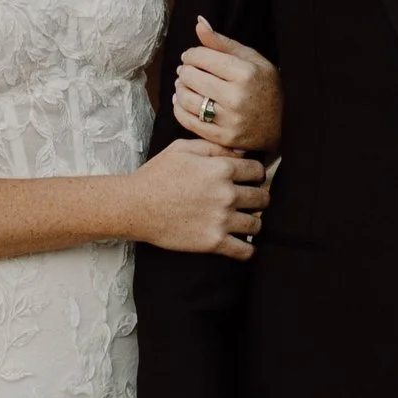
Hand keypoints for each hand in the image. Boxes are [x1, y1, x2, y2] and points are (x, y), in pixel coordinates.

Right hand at [131, 136, 271, 257]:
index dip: (256, 174)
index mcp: (221, 168)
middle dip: (259, 198)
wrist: (134, 206)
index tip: (251, 180)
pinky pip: (244, 250)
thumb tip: (239, 150)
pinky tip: (243, 246)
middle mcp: (226, 194)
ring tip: (244, 222)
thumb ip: (213, 146)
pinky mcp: (213, 242)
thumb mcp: (182, 148)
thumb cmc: (155, 175)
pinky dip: (248, 250)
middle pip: (262, 198)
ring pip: (257, 224)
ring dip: (253, 222)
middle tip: (250, 201)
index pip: (258, 171)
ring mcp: (221, 219)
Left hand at [172, 18, 280, 152]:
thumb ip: (222, 42)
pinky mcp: (223, 138)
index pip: (201, 57)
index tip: (191, 56)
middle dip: (184, 70)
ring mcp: (230, 120)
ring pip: (186, 98)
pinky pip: (188, 121)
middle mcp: (236, 97)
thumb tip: (198, 22)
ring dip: (179, 88)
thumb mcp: (252, 59)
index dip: (190, 54)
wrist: (284, 124)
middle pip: (190, 76)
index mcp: (245, 73)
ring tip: (184, 84)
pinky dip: (179, 108)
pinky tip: (182, 101)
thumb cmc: (265, 86)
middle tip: (187, 70)